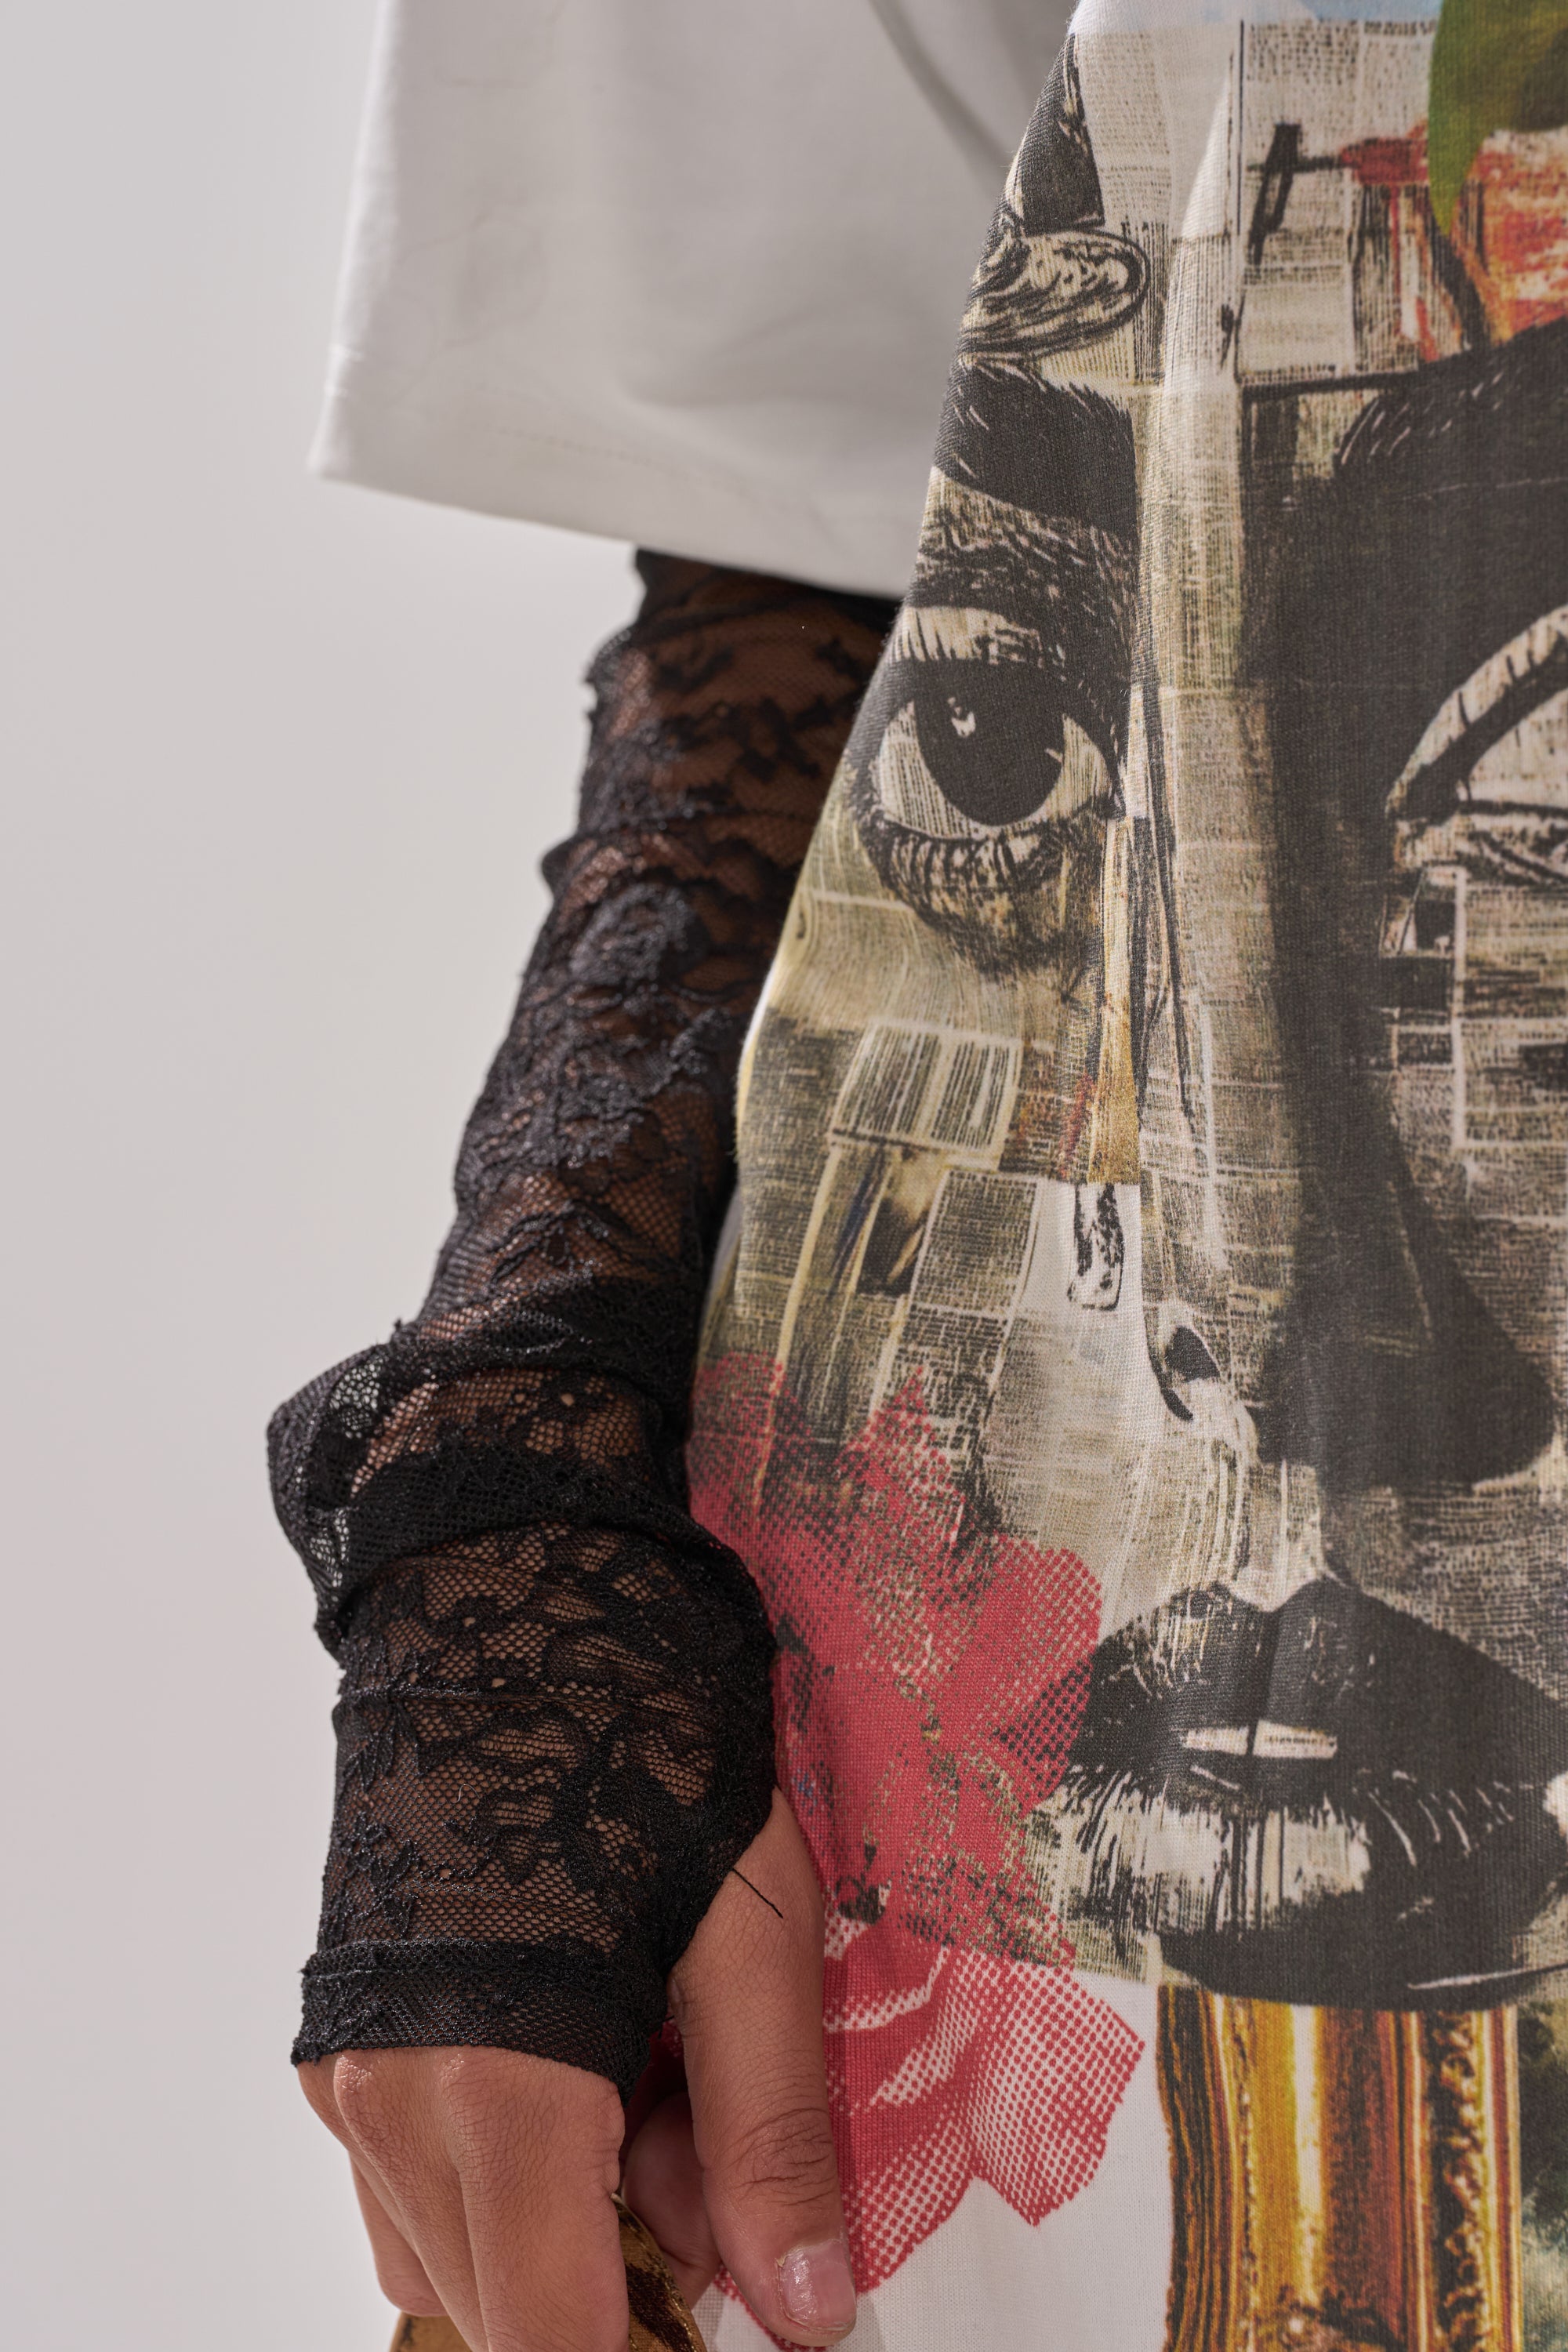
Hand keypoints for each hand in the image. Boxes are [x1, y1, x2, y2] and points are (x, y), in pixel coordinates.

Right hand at [299, 1792, 854, 2351]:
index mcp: (499, 2088)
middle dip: (630, 2278)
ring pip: (457, 2257)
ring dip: (570, 2226)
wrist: (509, 1596)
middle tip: (715, 2153)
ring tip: (657, 2080)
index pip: (549, 2342)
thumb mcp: (751, 1937)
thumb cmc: (637, 1742)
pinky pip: (417, 2185)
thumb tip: (809, 2308)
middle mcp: (393, 2104)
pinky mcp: (344, 2046)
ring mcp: (352, 2078)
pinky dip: (511, 2173)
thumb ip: (773, 2137)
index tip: (723, 2316)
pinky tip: (590, 2059)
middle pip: (505, 2314)